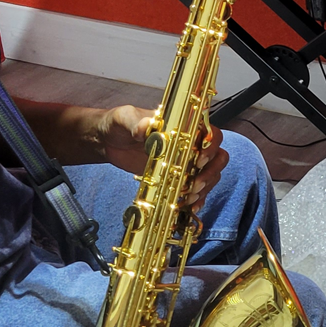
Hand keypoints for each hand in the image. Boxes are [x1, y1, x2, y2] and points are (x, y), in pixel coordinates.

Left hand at [98, 105, 227, 211]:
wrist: (108, 141)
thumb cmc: (120, 124)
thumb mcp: (125, 119)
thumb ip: (136, 122)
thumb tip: (146, 128)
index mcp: (185, 127)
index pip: (211, 134)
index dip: (211, 148)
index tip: (198, 160)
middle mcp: (191, 144)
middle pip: (217, 157)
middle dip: (210, 173)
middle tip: (194, 185)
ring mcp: (185, 162)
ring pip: (210, 175)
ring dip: (204, 188)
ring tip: (188, 198)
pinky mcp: (177, 178)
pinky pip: (196, 189)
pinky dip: (198, 199)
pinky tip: (190, 207)